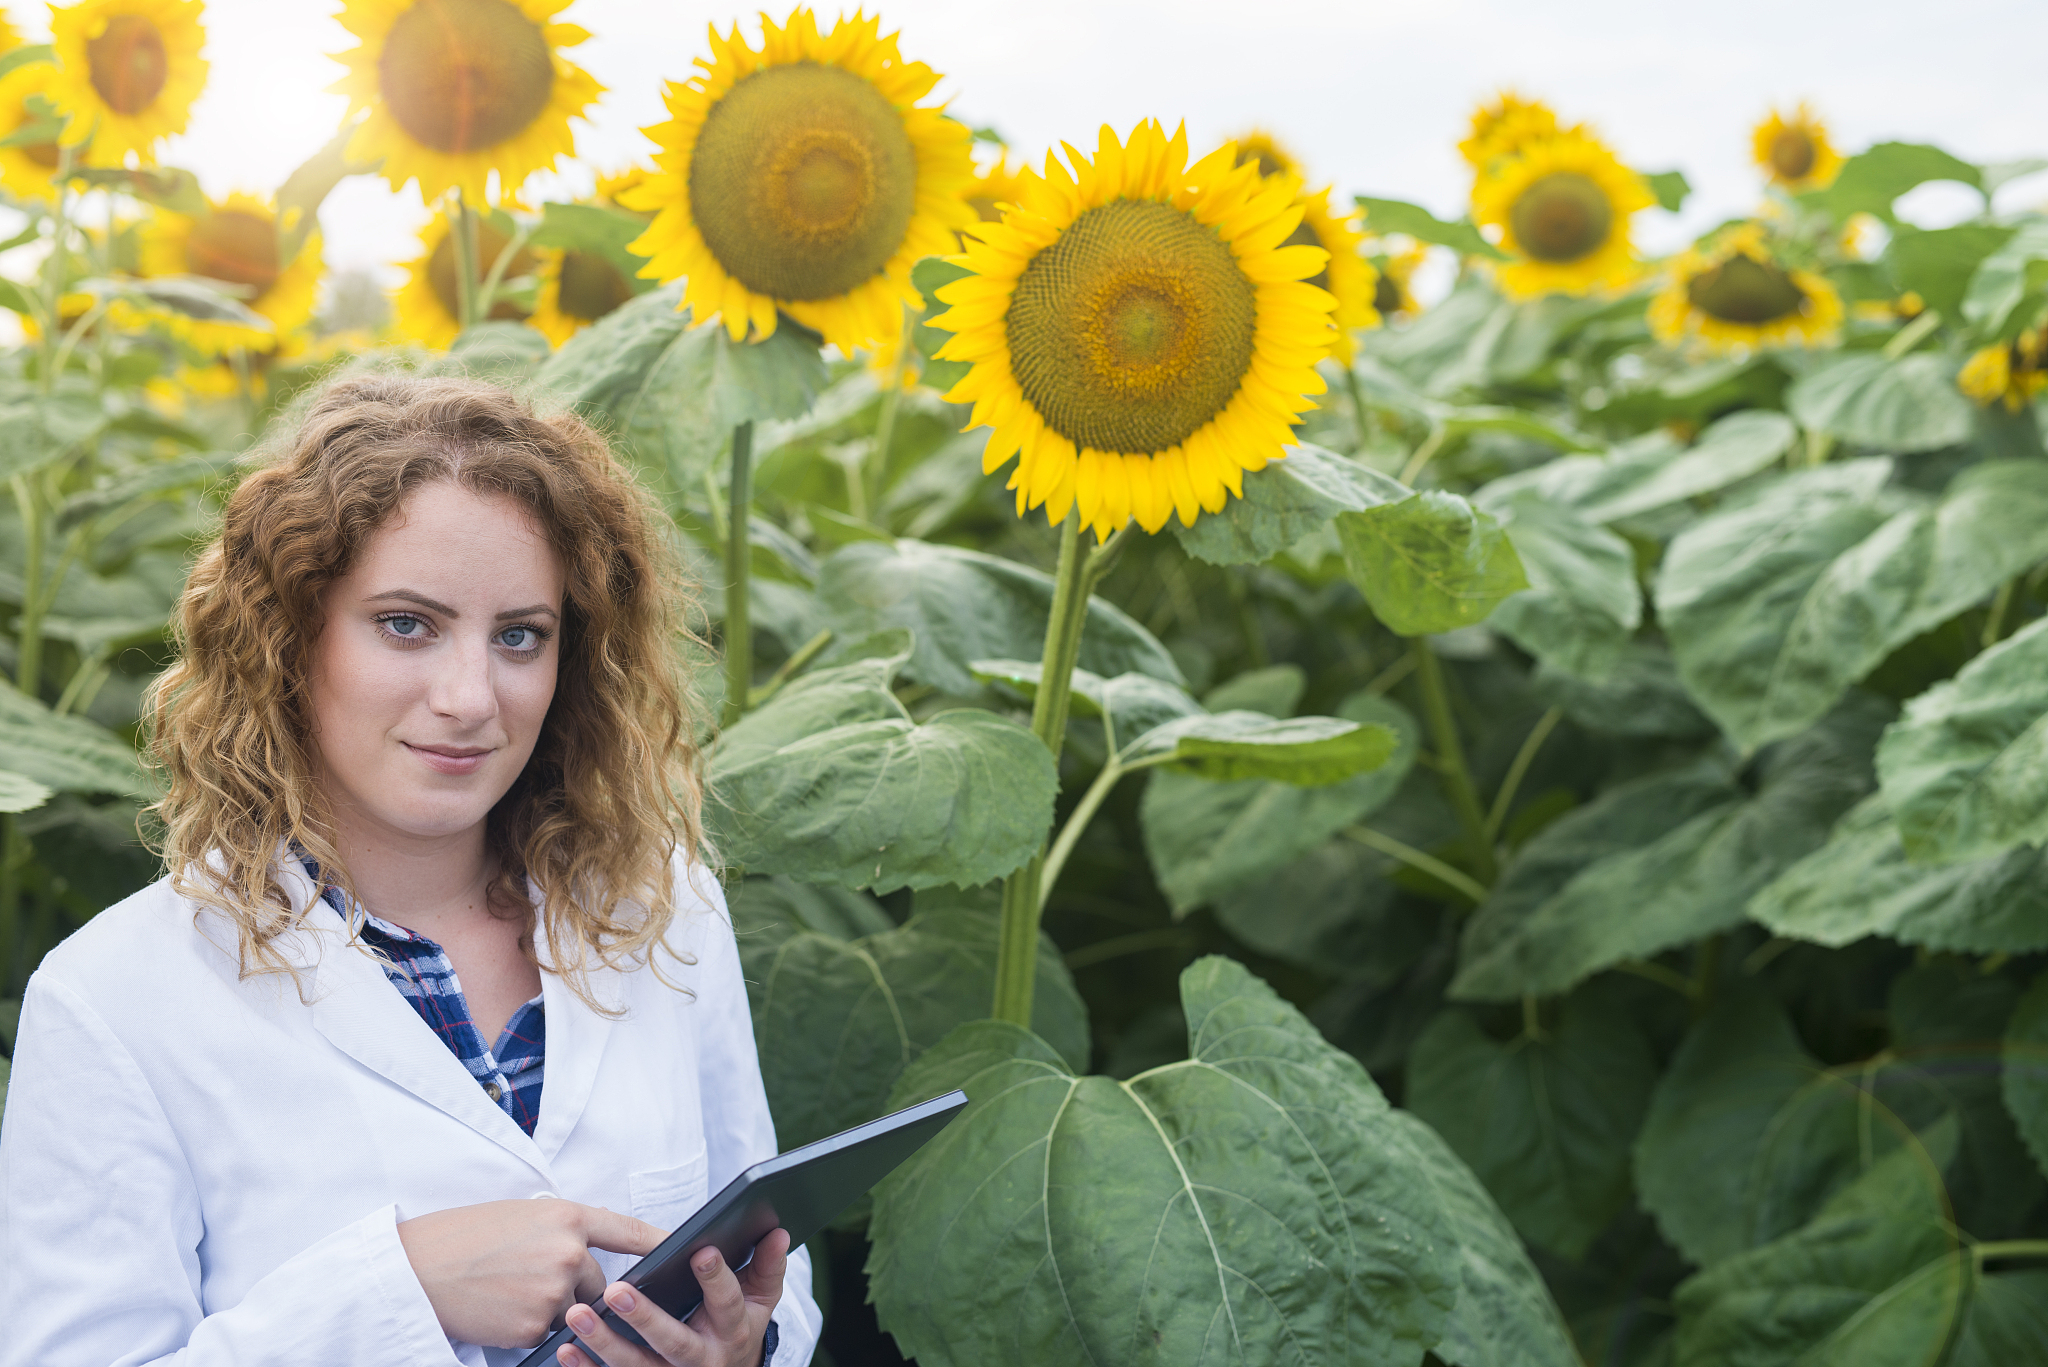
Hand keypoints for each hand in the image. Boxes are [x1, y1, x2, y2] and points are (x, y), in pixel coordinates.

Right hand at [396, 1199, 668, 1348]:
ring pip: (574, 1309)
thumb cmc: (463, 1236)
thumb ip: (562, 1227)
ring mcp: (553, 1293)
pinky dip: (528, 1325)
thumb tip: (589, 1243)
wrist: (417, 1268)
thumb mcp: (521, 1214)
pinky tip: (500, 1308)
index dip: (664, 1241)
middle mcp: (568, 1252)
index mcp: (567, 1216)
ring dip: (552, 1306)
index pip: (630, 1230)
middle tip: (530, 1275)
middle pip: (600, 1280)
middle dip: (576, 1284)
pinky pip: (548, 1332)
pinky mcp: (533, 1328)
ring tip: (509, 1289)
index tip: (693, 1246)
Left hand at [556, 1228, 789, 1366]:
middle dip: (644, 1317)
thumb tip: (778, 1232)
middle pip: (673, 1340)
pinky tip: (566, 1348)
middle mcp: (703, 1358)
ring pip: (637, 1365)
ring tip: (578, 1315)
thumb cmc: (739, 1322)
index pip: (726, 1301)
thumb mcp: (760, 1297)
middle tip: (616, 1291)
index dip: (715, 1277)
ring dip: (605, 1343)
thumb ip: (768, 1265)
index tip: (700, 1251)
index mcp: (734, 1328)